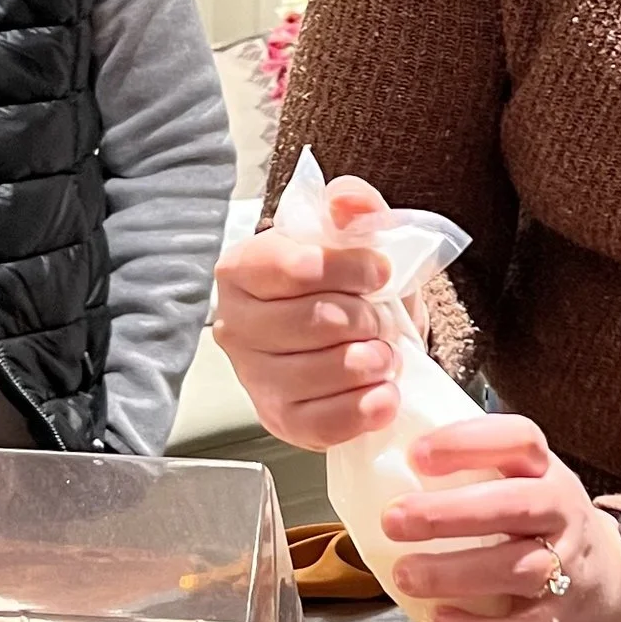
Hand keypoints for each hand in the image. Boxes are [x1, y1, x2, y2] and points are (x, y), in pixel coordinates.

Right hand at [211, 175, 401, 448]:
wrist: (359, 339)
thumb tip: (349, 200)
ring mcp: (254, 378)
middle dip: (364, 319)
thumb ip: (353, 209)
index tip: (379, 272)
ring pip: (319, 372)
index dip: (345, 269)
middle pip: (311, 321)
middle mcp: (235, 324)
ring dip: (370, 362)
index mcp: (244, 268)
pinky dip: (365, 408)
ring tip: (385, 355)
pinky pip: (324, 421)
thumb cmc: (347, 287)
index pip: (290, 267)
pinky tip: (383, 393)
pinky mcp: (280, 421)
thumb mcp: (357, 238)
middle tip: (381, 320)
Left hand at [380, 415, 620, 621]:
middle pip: (517, 505)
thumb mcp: (520, 483)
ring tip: (405, 575)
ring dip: (456, 573)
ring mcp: (567, 568)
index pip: (519, 440)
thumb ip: (471, 472)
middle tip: (393, 519)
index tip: (417, 453)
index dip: (469, 443)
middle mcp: (561, 513)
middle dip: (451, 513)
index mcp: (544, 471)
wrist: (606, 584)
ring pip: (519, 568)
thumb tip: (382, 465)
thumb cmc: (538, 527)